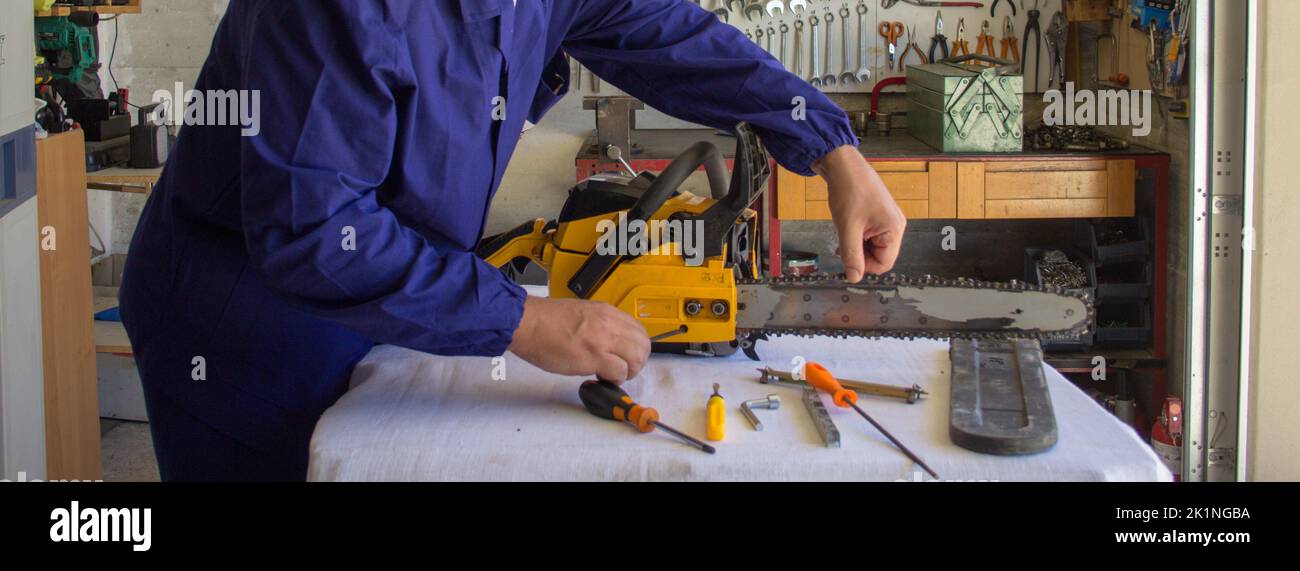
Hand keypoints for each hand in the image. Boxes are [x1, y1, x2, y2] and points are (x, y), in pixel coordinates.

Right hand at [507, 296, 650, 382]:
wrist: (527, 323)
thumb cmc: (545, 321)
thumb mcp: (581, 313)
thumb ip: (599, 324)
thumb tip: (609, 340)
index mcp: (606, 312)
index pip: (638, 330)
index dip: (636, 347)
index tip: (627, 356)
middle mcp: (609, 323)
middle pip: (643, 345)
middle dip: (637, 361)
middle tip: (624, 369)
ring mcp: (603, 340)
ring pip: (637, 359)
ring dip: (628, 371)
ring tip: (614, 375)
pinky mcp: (594, 357)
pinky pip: (619, 372)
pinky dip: (615, 379)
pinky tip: (602, 378)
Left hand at [811, 145, 907, 281]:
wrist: (842, 164)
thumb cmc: (849, 191)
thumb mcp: (847, 228)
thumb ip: (851, 255)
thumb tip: (854, 278)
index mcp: (894, 229)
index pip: (884, 264)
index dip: (864, 266)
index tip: (846, 257)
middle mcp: (896, 225)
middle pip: (880, 256)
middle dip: (860, 254)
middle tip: (843, 243)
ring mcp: (888, 220)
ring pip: (873, 246)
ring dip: (857, 245)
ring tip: (845, 231)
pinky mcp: (879, 215)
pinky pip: (870, 235)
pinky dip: (858, 236)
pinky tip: (848, 226)